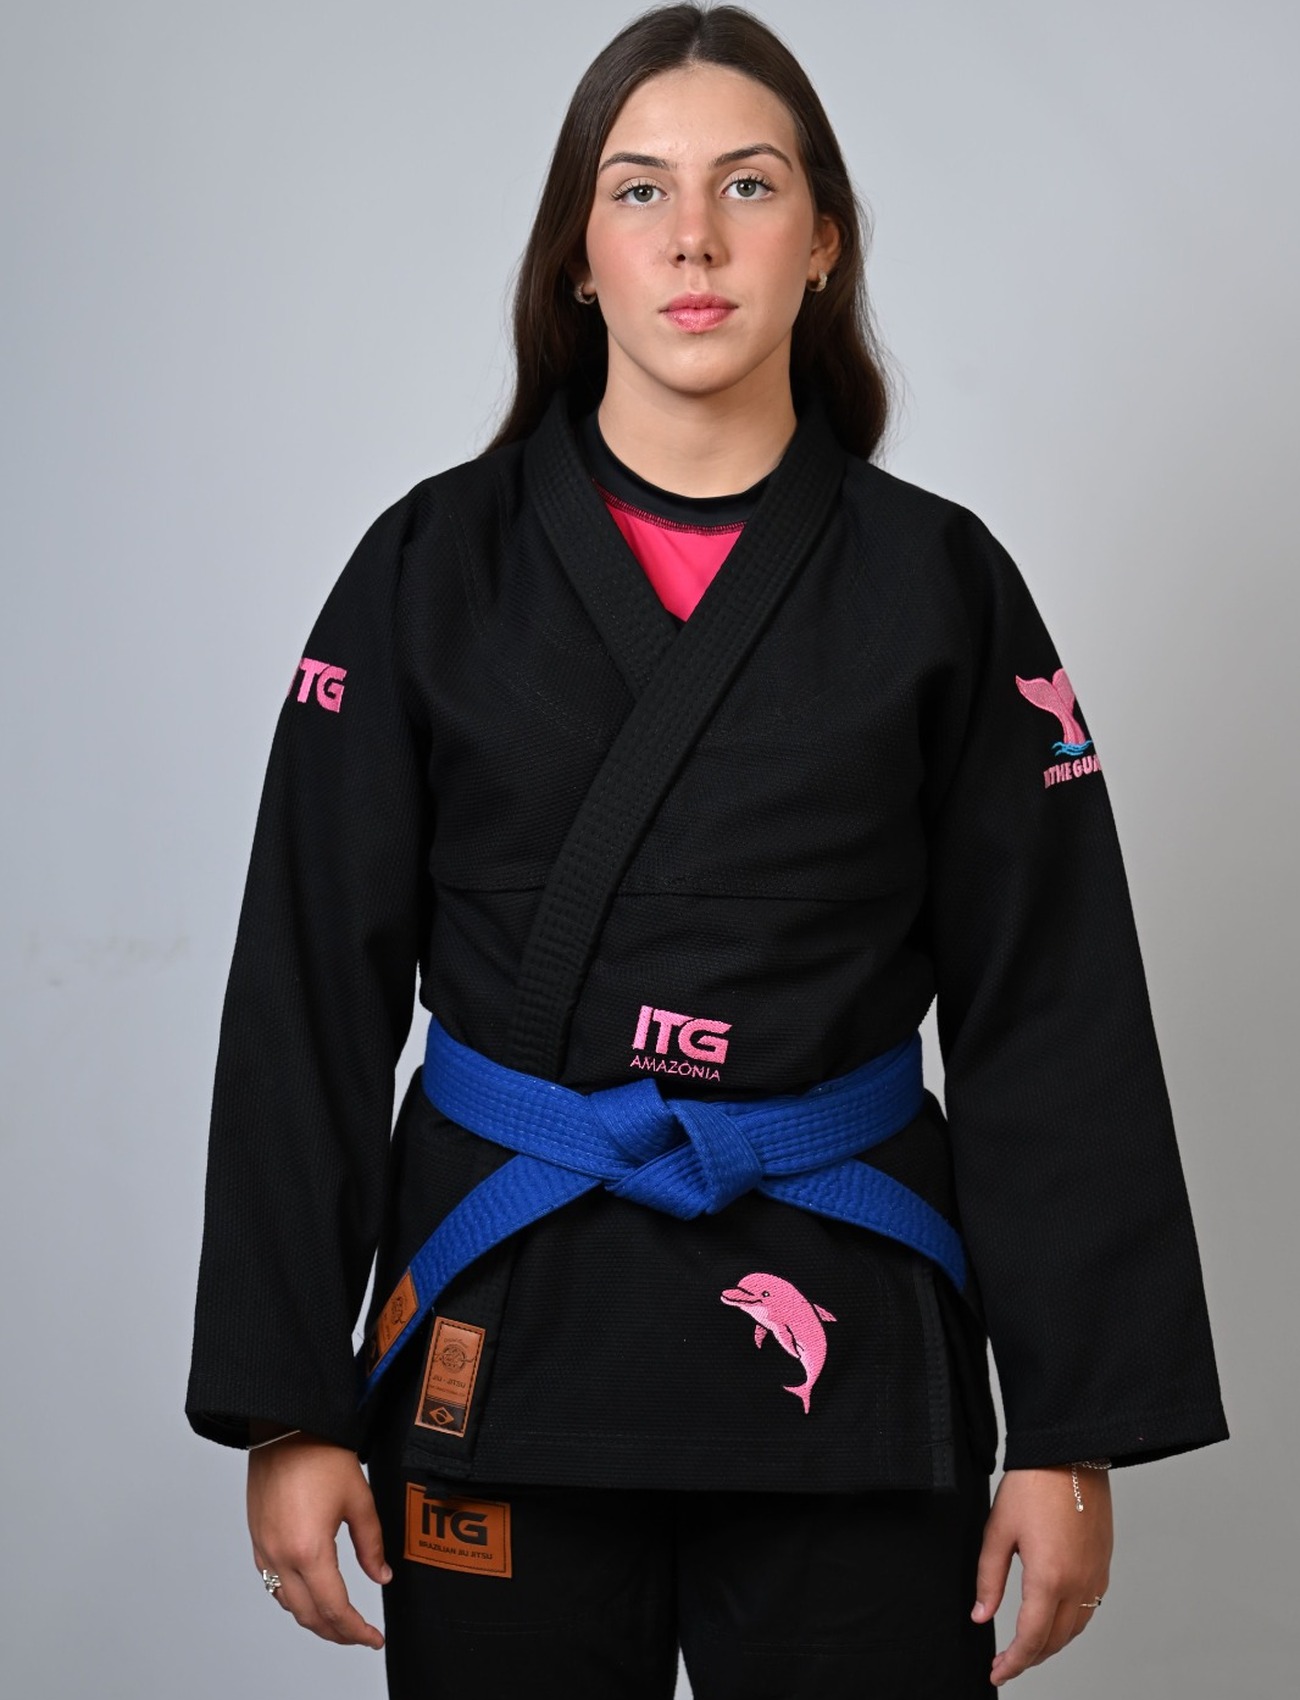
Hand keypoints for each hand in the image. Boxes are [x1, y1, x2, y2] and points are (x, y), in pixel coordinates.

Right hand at [247, 1429, 391, 1647]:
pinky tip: (312, 1593)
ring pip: (288, 1604)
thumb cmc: (321, 1455)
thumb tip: (381, 1576)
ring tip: (341, 1619)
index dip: (356, 1631)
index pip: (334, 1609)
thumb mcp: (359, 1499)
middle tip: (361, 1635)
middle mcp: (279, 1557)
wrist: (285, 1427)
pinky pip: (273, 1584)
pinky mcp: (257, 1540)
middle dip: (337, 1633)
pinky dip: (294, 1599)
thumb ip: (372, 1544)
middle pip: (308, 1616)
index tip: (374, 1639)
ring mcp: (264, 1550)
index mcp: (308, 1550)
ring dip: (314, 1618)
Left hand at [971, 1464, 1111, 1686]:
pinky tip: (1052, 1620)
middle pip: (1055, 1641)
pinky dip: (1069, 1625)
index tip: (996, 1673)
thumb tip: (981, 1617)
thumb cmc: (1032, 1486)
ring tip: (1025, 1647)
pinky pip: (1089, 1609)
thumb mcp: (998, 1530)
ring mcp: (1096, 1576)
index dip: (1013, 1663)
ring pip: (1075, 1629)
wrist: (1069, 1454)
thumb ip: (989, 1579)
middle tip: (1005, 1664)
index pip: (1031, 1639)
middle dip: (1030, 1658)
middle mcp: (1079, 1584)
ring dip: (1050, 1644)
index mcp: (1049, 1578)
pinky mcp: (1103, 1566)